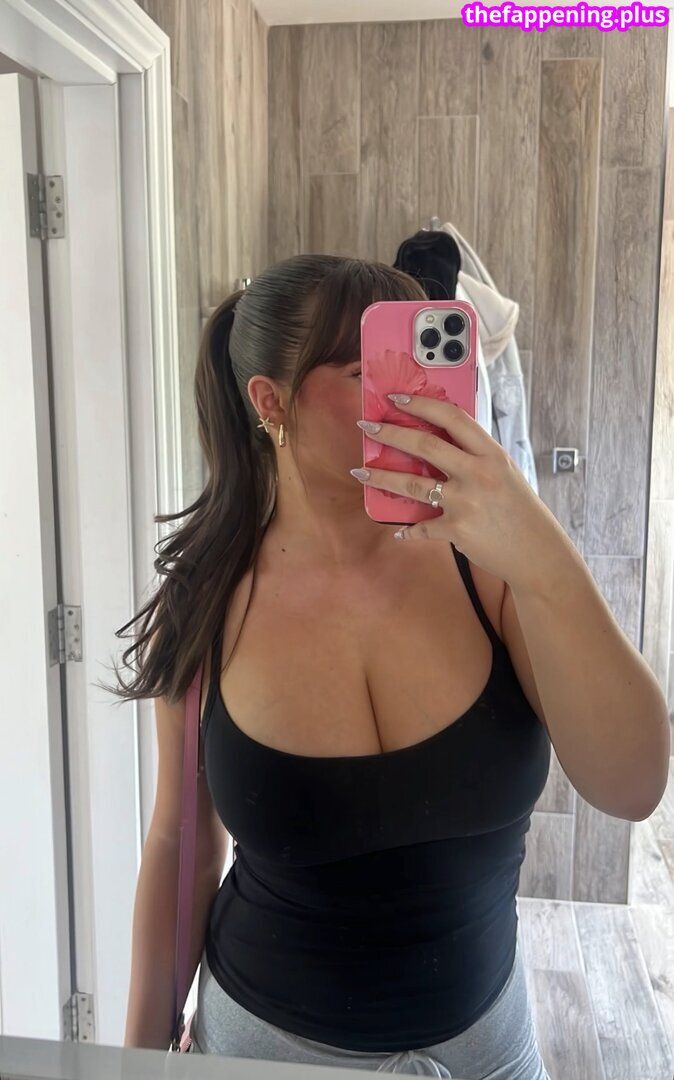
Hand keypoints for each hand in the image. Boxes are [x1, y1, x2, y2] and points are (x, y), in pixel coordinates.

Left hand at [352, 393, 565, 589]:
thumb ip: (475, 458)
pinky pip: (422, 527)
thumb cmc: (519, 512)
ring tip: (360, 472)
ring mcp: (466, 502)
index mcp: (492, 454)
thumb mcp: (504, 474)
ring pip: (412, 484)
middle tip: (367, 426)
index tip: (397, 399)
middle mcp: (478, 474)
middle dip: (390, 433)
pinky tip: (398, 529)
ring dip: (380, 478)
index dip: (422, 405)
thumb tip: (438, 442)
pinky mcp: (457, 530)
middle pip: (425, 446)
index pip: (452, 418)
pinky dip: (408, 529)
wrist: (537, 553)